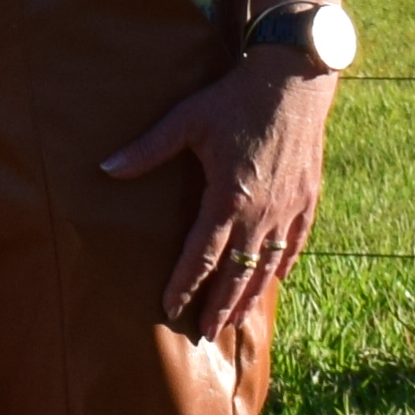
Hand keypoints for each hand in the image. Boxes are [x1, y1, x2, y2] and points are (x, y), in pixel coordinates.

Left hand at [103, 53, 339, 337]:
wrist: (294, 80)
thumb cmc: (234, 99)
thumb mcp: (186, 120)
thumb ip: (147, 150)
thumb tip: (106, 169)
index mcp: (229, 197)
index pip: (202, 254)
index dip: (185, 284)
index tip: (169, 308)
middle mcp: (261, 212)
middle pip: (237, 272)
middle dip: (220, 305)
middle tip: (205, 334)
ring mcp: (289, 208)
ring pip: (268, 265)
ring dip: (250, 295)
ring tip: (236, 321)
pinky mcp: (308, 199)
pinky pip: (295, 244)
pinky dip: (283, 266)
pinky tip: (273, 282)